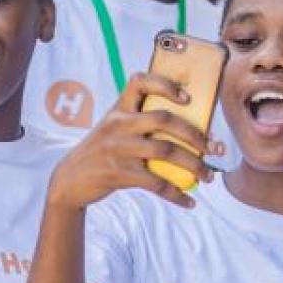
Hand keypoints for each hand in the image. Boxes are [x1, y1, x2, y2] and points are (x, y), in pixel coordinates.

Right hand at [48, 73, 218, 211]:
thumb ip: (139, 122)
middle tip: (212, 147)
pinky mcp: (119, 173)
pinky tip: (189, 201)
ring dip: (194, 164)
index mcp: (118, 109)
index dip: (166, 85)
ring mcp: (118, 148)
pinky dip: (176, 194)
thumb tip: (188, 129)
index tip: (188, 97)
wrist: (70, 180)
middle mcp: (118, 124)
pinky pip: (156, 183)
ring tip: (208, 176)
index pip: (140, 82)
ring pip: (166, 151)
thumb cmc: (102, 151)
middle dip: (194, 133)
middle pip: (164, 119)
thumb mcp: (113, 128)